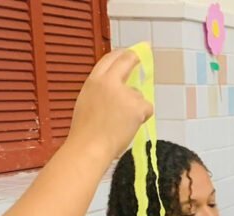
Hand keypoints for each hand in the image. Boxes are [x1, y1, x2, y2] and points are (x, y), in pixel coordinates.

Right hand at [65, 49, 153, 167]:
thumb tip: (115, 88)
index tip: (128, 51)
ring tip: (122, 122)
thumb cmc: (86, 131)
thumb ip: (100, 91)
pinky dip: (143, 116)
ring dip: (135, 106)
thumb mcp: (87, 101)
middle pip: (126, 61)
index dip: (120, 54)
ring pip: (138, 94)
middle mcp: (109, 82)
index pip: (109, 59)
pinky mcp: (137, 106)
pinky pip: (147, 108)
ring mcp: (124, 93)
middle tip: (144, 51)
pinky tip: (131, 126)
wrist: (90, 146)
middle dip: (136, 56)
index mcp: (93, 81)